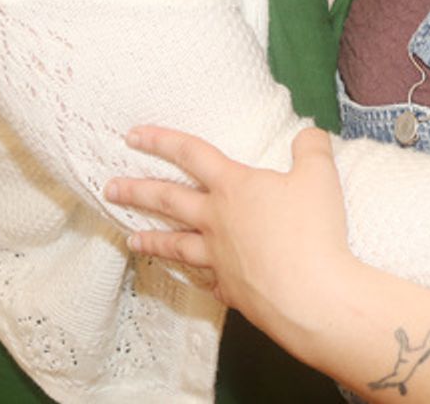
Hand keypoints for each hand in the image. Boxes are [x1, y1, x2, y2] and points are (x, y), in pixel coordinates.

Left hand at [105, 126, 353, 322]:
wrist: (311, 296)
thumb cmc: (313, 232)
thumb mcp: (319, 176)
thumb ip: (311, 148)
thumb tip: (308, 134)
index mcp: (234, 187)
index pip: (191, 154)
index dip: (160, 140)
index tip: (133, 135)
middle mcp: (216, 221)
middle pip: (168, 201)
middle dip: (136, 191)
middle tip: (110, 188)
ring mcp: (219, 259)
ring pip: (175, 245)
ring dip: (151, 240)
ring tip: (130, 240)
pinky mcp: (231, 290)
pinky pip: (208, 281)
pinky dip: (200, 278)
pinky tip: (196, 280)